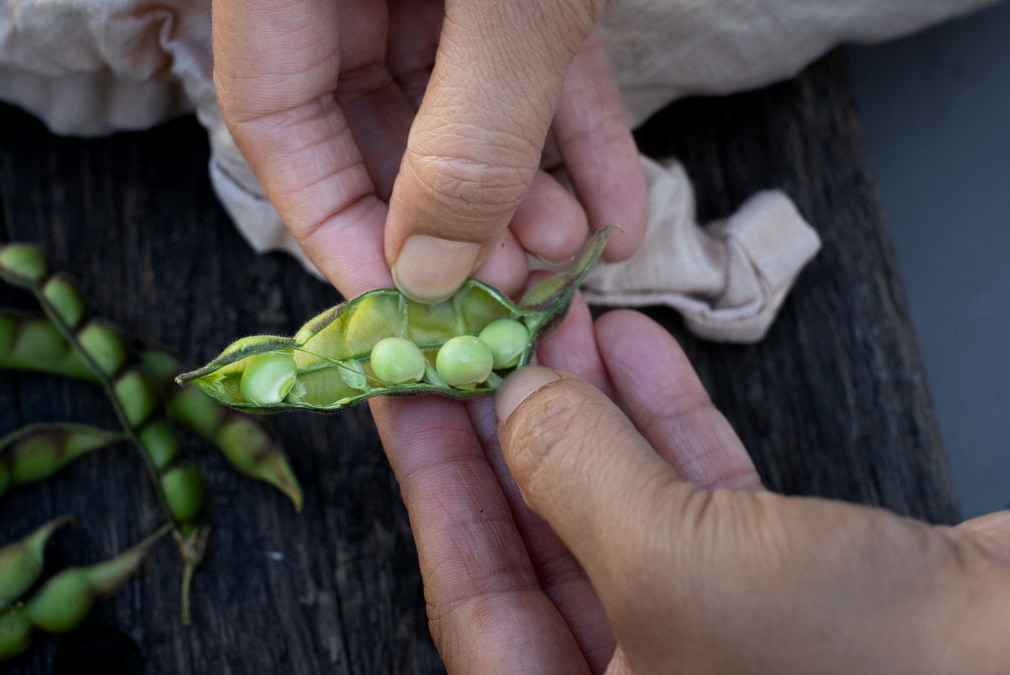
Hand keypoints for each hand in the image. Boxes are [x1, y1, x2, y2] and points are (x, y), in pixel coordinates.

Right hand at [213, 0, 646, 302]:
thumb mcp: (508, 4)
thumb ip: (467, 135)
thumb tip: (430, 273)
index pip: (274, 117)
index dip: (330, 221)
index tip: (398, 305)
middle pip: (363, 122)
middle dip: (446, 216)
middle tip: (503, 288)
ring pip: (452, 102)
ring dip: (516, 186)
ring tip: (567, 251)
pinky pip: (528, 63)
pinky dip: (572, 132)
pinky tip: (615, 204)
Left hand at [381, 308, 1009, 672]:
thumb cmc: (858, 664)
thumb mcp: (671, 564)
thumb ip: (572, 477)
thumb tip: (512, 400)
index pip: (476, 600)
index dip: (435, 489)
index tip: (406, 398)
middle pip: (542, 546)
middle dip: (513, 433)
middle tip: (477, 344)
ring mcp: (718, 641)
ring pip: (620, 509)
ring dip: (589, 411)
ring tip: (555, 322)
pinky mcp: (788, 592)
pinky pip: (698, 498)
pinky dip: (665, 422)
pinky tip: (632, 347)